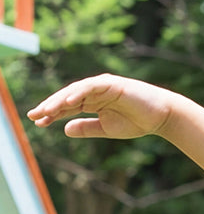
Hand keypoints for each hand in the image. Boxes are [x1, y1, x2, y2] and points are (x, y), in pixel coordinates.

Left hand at [26, 75, 173, 140]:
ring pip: (74, 92)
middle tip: (34, 115)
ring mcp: (101, 86)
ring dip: (59, 101)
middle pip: (66, 98)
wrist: (160, 116)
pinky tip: (67, 103)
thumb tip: (64, 129)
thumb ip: (86, 128)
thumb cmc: (137, 122)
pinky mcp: (110, 84)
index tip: (37, 122)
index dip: (52, 113)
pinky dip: (78, 93)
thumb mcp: (107, 129)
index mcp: (92, 102)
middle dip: (50, 106)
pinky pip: (90, 88)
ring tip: (46, 110)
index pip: (67, 107)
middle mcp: (93, 91)